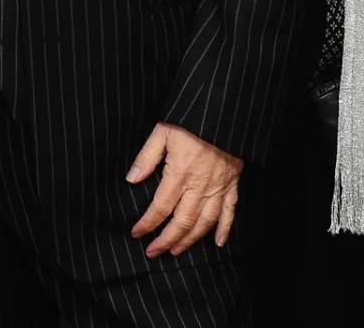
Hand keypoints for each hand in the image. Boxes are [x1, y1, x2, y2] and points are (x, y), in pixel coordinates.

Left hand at [126, 123, 242, 256]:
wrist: (224, 112)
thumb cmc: (190, 119)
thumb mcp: (162, 132)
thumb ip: (147, 157)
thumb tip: (131, 179)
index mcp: (180, 173)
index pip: (160, 207)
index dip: (148, 223)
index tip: (137, 233)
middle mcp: (199, 186)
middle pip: (182, 221)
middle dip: (166, 240)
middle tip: (153, 252)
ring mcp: (218, 187)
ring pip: (204, 222)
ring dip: (190, 240)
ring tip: (176, 251)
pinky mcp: (232, 184)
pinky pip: (229, 211)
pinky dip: (225, 229)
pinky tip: (218, 242)